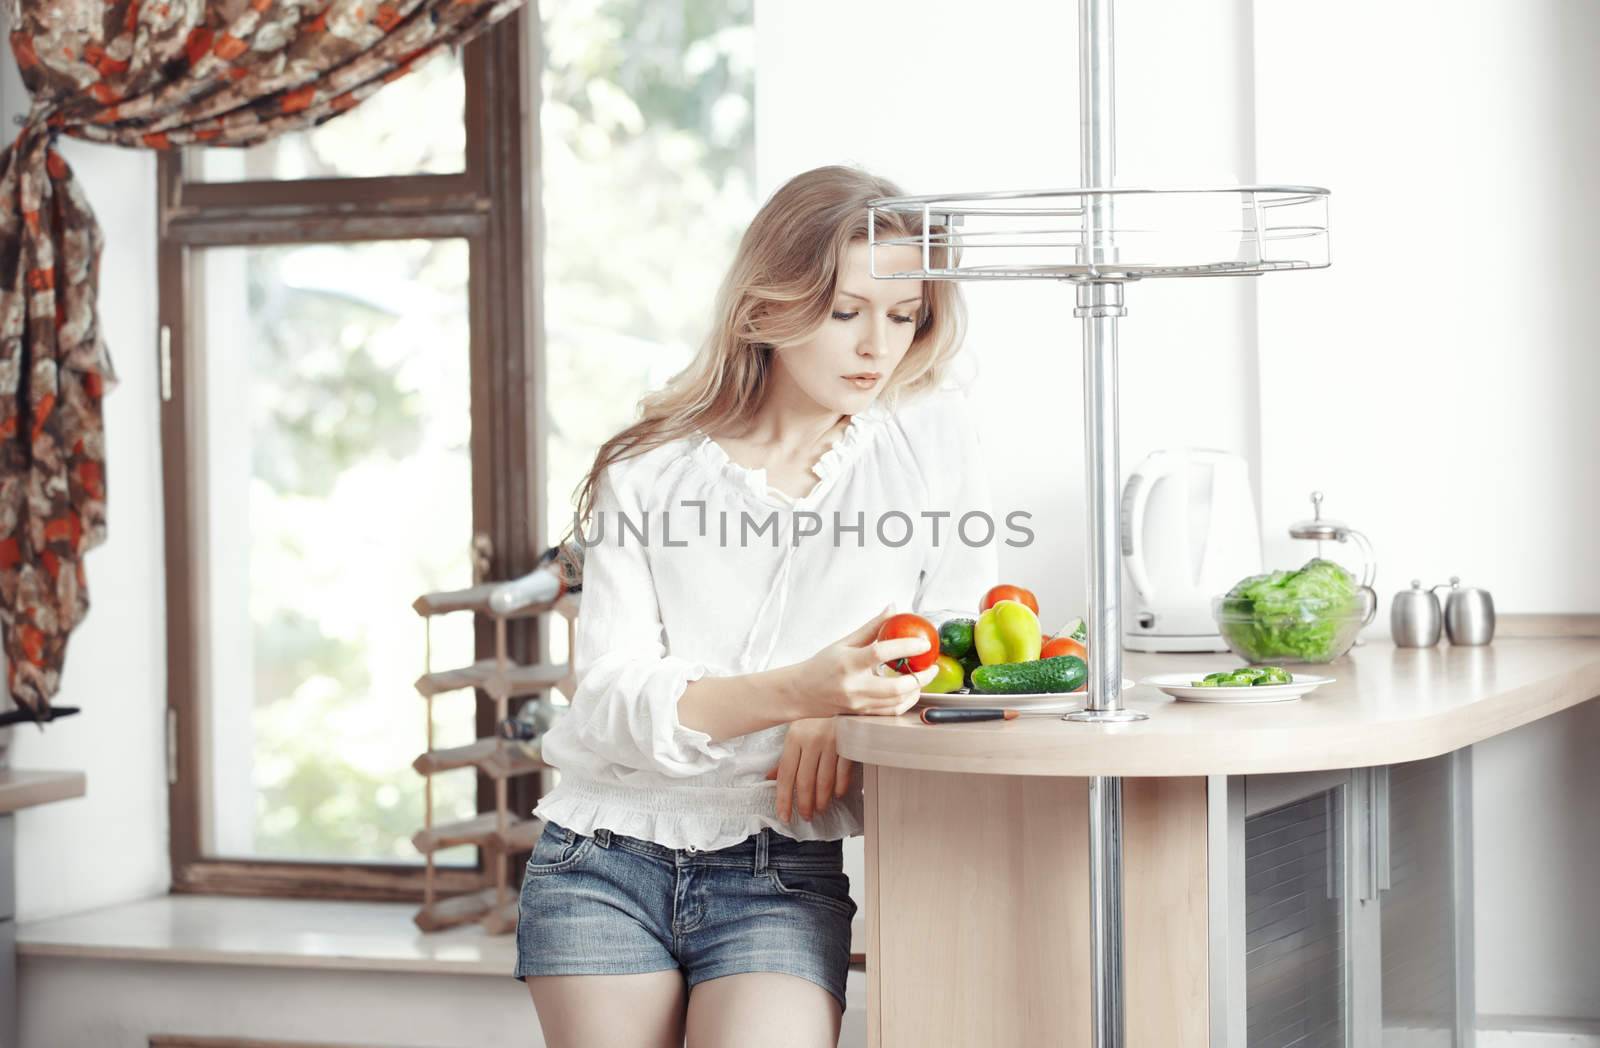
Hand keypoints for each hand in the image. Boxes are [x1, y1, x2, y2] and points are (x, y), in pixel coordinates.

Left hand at [766, 716, 854, 821]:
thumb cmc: (818, 715)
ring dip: (822, 800)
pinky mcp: (849, 744)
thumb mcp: (798, 730)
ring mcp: (831, 742)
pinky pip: (843, 773)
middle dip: (804, 804)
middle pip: (805, 781)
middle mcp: (811, 740)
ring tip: (820, 809)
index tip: (784, 815)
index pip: (786, 774)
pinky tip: (837, 795)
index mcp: (795, 737)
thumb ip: (787, 755)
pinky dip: (840, 787)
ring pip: (824, 781)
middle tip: (806, 816)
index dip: (783, 798)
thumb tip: (771, 777)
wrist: (844, 696)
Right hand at [786, 604, 937, 718]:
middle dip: (921, 677)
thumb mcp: (844, 641)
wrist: (802, 692)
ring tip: (924, 676)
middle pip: (896, 687)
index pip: (881, 653)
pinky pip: (891, 712)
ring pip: (897, 702)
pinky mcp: (862, 715)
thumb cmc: (822, 664)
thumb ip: (872, 627)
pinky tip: (911, 690)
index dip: (906, 646)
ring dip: (917, 689)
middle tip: (932, 666)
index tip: (924, 642)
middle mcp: (854, 687)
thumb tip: (893, 608)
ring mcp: (859, 704)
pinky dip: (906, 701)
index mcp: (848, 663)